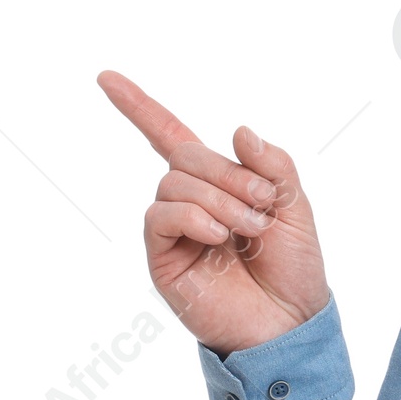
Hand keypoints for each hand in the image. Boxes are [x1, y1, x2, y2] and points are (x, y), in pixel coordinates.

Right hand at [98, 71, 329, 356]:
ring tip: (249, 230)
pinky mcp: (162, 257)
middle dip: (229, 173)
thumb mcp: (295, 208)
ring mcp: (174, 230)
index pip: (170, 137)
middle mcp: (190, 202)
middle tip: (264, 206)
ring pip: (175, 182)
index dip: (139, 107)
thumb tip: (239, 130)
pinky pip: (160, 215)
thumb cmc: (293, 269)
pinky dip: (193, 216)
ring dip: (220, 199)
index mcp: (219, 184)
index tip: (105, 77)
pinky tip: (217, 237)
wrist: (289, 322)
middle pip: (185, 154)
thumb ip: (273, 166)